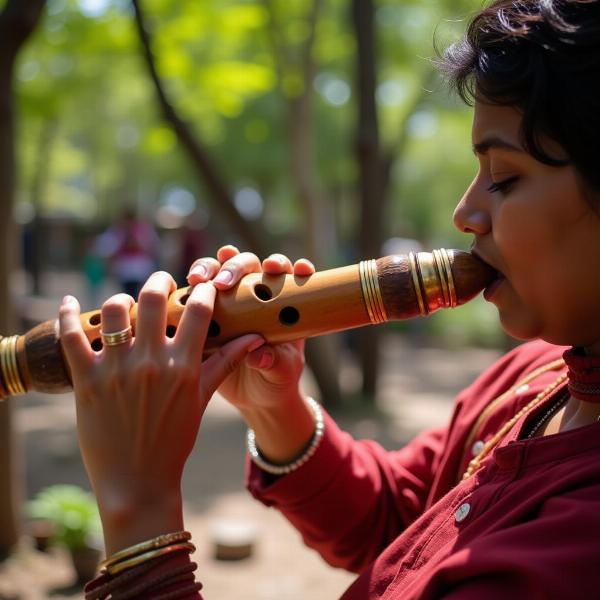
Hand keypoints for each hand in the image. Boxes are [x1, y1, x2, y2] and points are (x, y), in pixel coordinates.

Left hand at [58, 271, 262, 552]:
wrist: (137, 482)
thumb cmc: (175, 440)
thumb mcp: (202, 399)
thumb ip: (225, 362)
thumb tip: (255, 337)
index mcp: (183, 367)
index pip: (198, 310)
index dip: (203, 290)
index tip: (201, 284)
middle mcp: (151, 362)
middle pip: (153, 297)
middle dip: (160, 281)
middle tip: (161, 283)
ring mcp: (116, 370)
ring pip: (115, 309)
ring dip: (121, 300)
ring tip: (126, 305)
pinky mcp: (87, 381)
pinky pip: (72, 336)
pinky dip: (68, 314)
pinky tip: (71, 302)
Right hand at [187, 246, 318, 463]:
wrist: (255, 398)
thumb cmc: (277, 379)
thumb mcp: (281, 372)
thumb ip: (273, 361)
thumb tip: (258, 355)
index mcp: (282, 301)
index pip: (284, 273)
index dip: (280, 264)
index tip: (273, 268)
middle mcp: (256, 294)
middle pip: (246, 264)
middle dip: (235, 266)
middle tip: (223, 281)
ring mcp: (229, 301)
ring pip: (217, 270)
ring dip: (207, 268)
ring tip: (197, 279)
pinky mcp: (207, 312)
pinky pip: (195, 294)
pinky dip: (188, 290)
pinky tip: (179, 292)